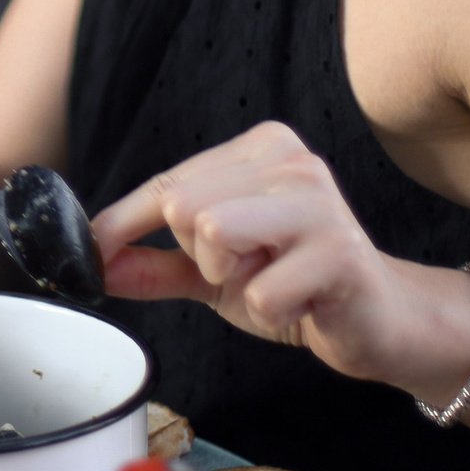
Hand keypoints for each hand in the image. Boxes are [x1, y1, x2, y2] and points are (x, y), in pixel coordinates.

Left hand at [88, 122, 469, 396]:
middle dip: (198, 258)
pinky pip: (258, 292)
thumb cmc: (297, 285)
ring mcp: (318, 201)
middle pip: (182, 207)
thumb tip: (93, 263)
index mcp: (260, 148)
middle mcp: (290, 160)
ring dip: (232, 279)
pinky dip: (269, 310)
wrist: (379, 322)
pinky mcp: (339, 251)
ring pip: (213, 235)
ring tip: (271, 279)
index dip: (120, 223)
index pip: (166, 183)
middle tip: (245, 271)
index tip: (90, 253)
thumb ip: (153, 264)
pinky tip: (302, 300)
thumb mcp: (214, 273)